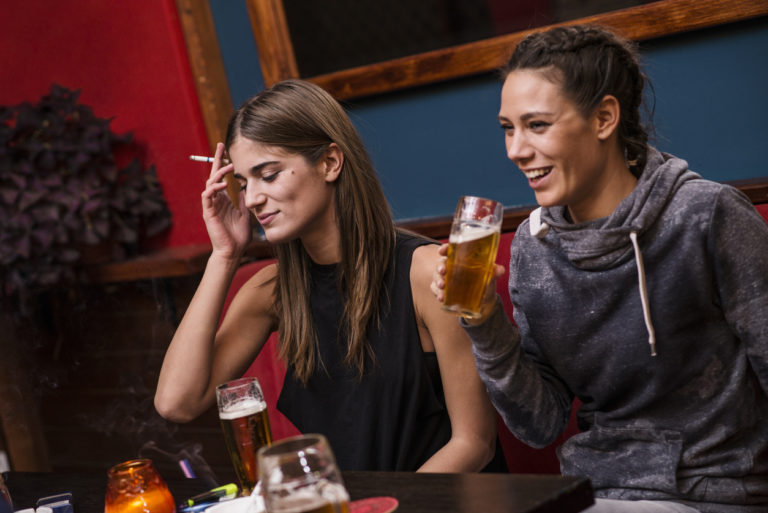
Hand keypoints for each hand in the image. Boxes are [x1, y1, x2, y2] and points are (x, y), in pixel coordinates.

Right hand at [201, 142, 250, 259]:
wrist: (233, 251)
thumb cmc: (238, 236)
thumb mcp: (245, 214)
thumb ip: (244, 200)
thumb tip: (245, 187)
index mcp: (223, 200)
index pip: (221, 178)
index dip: (222, 164)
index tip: (226, 150)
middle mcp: (215, 200)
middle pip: (213, 176)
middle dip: (216, 160)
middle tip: (221, 146)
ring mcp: (210, 206)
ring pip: (209, 183)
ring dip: (218, 173)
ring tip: (229, 166)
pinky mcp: (208, 212)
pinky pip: (207, 196)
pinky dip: (214, 188)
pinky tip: (223, 184)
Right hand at [430, 242, 503, 323]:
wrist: (484, 301)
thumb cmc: (485, 281)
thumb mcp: (490, 275)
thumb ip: (493, 271)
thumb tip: (500, 270)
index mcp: (460, 259)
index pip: (450, 251)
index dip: (444, 249)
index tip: (442, 250)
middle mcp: (451, 267)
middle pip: (441, 263)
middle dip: (440, 266)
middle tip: (443, 271)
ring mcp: (446, 279)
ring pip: (437, 277)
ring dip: (438, 281)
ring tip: (442, 286)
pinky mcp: (444, 291)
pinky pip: (437, 291)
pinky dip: (438, 294)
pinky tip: (442, 298)